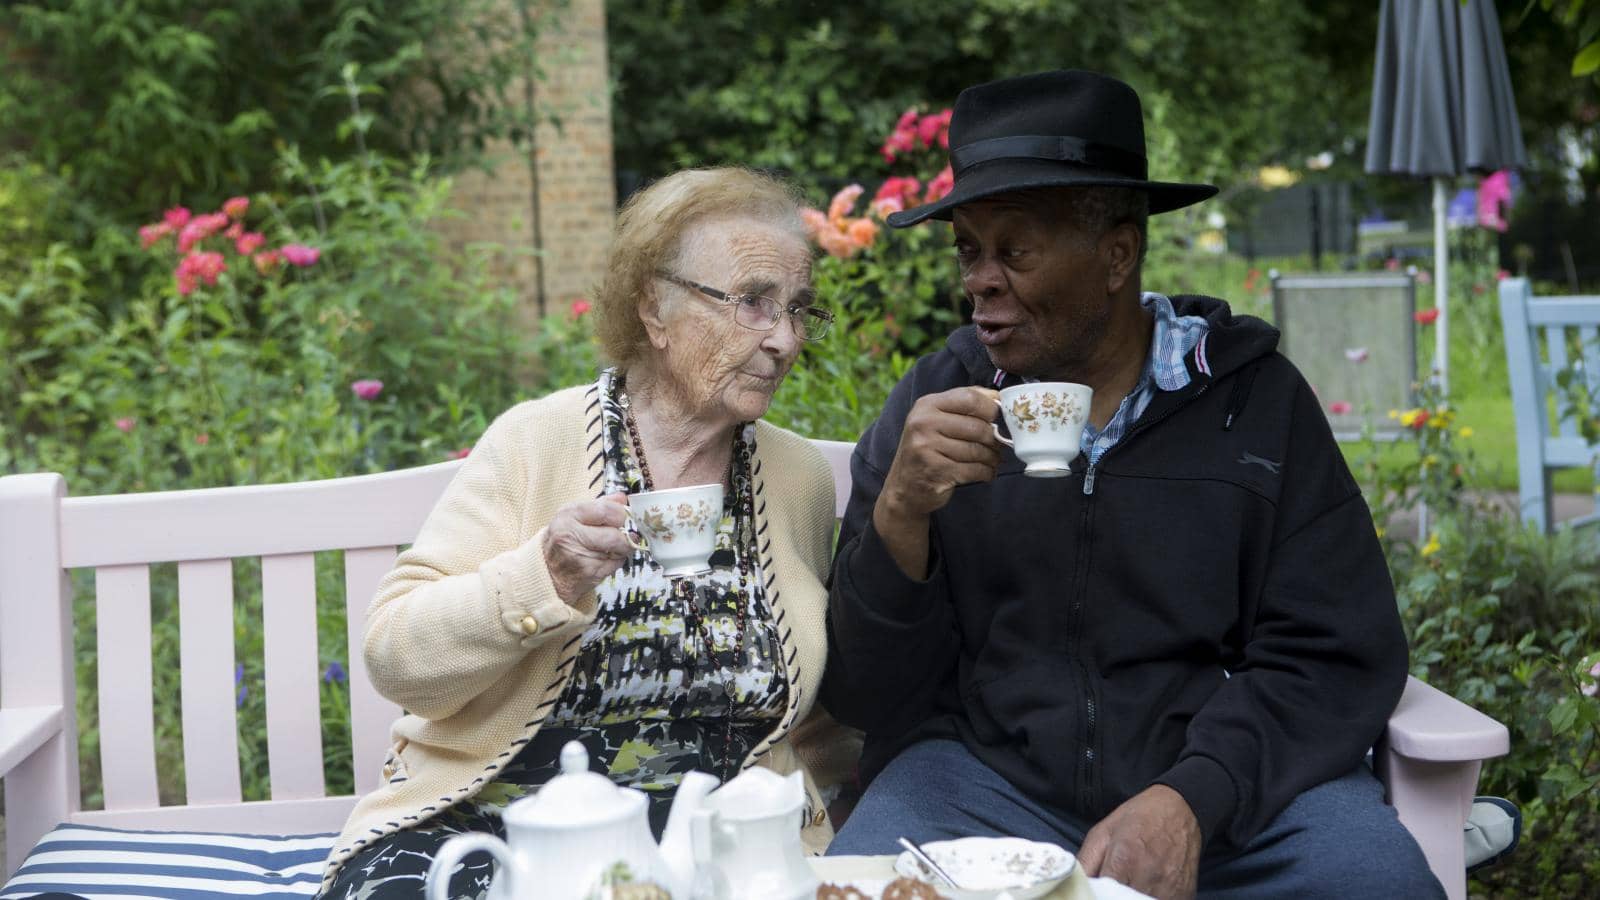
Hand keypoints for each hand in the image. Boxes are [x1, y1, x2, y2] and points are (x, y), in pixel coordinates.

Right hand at [541, 493, 632, 606]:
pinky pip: (615, 564)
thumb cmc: (563, 541)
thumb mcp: (574, 516)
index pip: (605, 510)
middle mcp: (570, 535)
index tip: (628, 516)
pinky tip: (605, 558)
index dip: (622, 513)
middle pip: (614, 535)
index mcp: (567, 516)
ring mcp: (579, 556)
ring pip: (617, 551)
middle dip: (627, 535)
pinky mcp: (588, 573)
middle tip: (629, 534)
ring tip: (614, 546)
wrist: (547, 571)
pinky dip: (616, 561)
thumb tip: (622, 498)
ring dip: (623, 549)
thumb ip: (600, 504)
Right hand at [871, 387, 1000, 579]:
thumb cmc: (928, 449)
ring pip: (978, 450)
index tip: (998, 419)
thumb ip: (964, 404)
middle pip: (978, 427)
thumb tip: (997, 397)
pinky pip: (975, 469)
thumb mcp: (937, 419)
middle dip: (994, 440)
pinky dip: (986, 473)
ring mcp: (927, 447)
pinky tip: (985, 473)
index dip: (991, 409)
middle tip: (998, 447)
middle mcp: (923, 423)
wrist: (904, 488)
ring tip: (992, 461)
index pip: (970, 398)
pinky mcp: (936, 470)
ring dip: (992, 458)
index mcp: (927, 405)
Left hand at [1078, 785, 1201, 899]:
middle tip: (1112, 889)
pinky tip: (1149, 888)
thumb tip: (1073, 885)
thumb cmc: (1139, 818)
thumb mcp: (1103, 832)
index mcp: (1125, 859)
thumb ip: (1086, 862)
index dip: (1098, 894)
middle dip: (1115, 898)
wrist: (1180, 809)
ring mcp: (1170, 888)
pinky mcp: (1184, 894)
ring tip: (1131, 886)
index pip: (1104, 895)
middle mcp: (1149, 876)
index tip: (1097, 890)